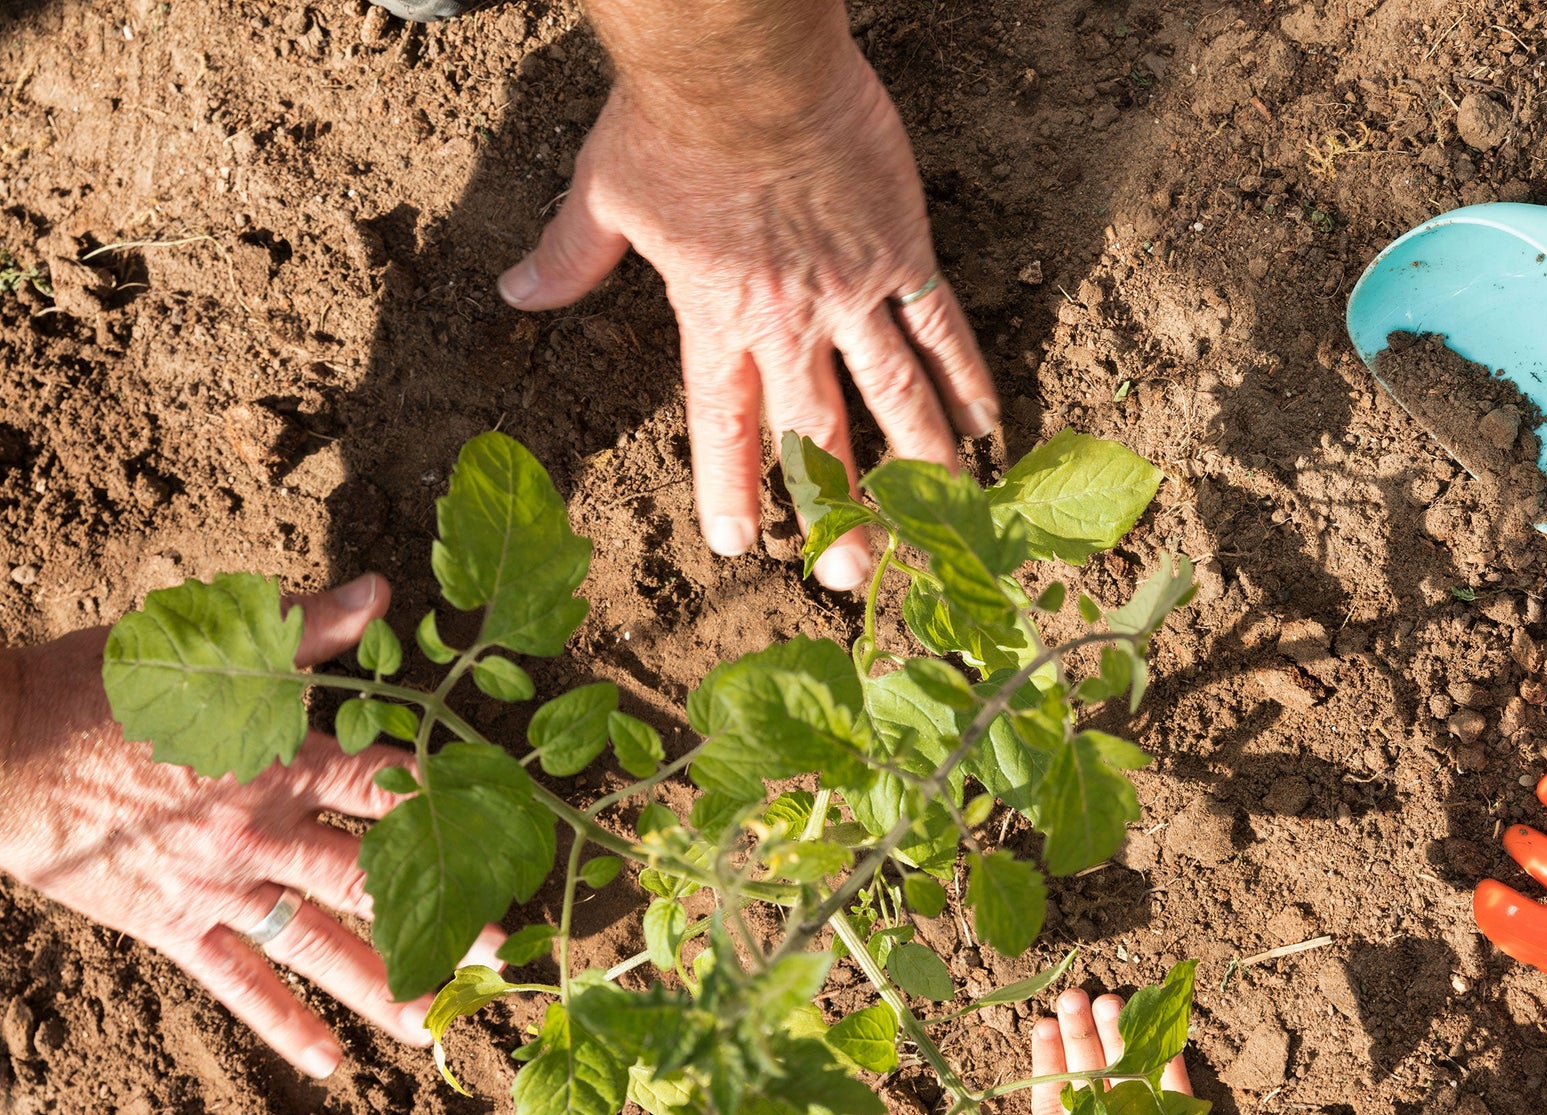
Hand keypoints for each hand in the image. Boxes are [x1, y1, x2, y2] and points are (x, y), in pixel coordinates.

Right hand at [0, 573, 500, 1077]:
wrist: (3, 751)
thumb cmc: (104, 688)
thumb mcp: (209, 647)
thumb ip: (304, 627)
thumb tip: (381, 592)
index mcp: (284, 759)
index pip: (389, 786)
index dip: (453, 809)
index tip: (508, 840)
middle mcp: (266, 830)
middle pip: (375, 878)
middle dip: (444, 915)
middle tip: (505, 958)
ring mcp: (222, 885)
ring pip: (320, 943)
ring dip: (384, 983)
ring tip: (440, 1022)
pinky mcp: (175, 925)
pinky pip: (239, 983)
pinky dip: (285, 1024)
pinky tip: (331, 1065)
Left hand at [497, 5, 998, 590]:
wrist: (745, 65)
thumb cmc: (671, 123)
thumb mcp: (605, 193)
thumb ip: (570, 257)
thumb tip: (517, 293)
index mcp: (717, 319)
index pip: (726, 427)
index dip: (735, 490)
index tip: (740, 544)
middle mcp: (789, 324)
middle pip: (817, 436)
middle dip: (834, 512)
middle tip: (848, 575)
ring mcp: (853, 293)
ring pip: (894, 399)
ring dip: (916, 468)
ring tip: (937, 521)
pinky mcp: (901, 252)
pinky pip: (941, 329)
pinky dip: (966, 381)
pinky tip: (987, 428)